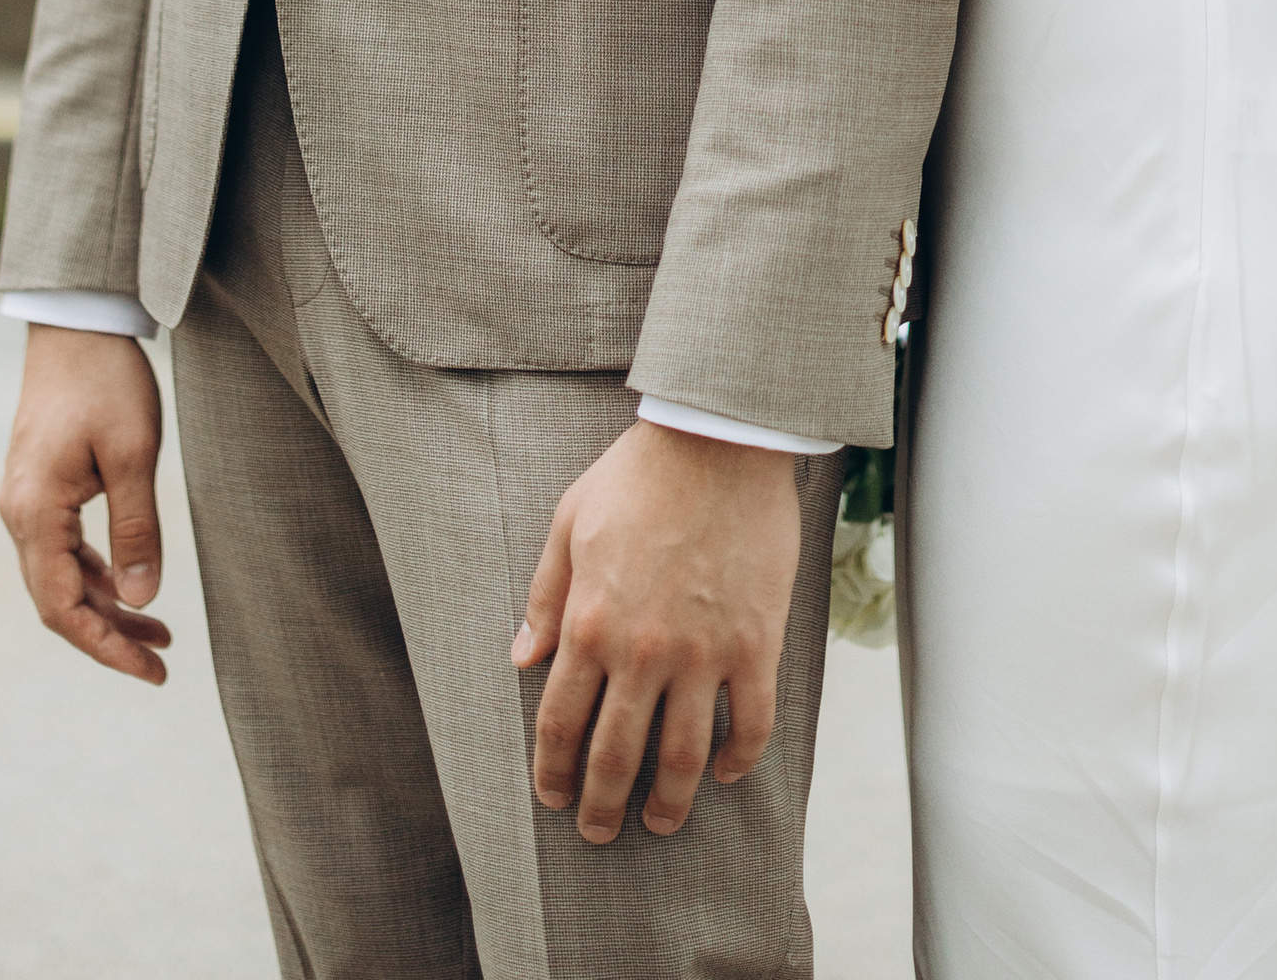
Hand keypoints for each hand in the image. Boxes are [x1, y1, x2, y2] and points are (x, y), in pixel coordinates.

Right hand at [0, 324, 174, 683]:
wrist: (76, 322)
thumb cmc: (106, 381)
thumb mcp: (134, 454)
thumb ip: (137, 530)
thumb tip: (143, 602)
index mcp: (34, 512)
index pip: (61, 607)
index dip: (105, 647)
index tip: (152, 670)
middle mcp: (19, 513)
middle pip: (57, 600)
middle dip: (109, 636)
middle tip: (163, 661)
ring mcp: (26, 500)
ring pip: (61, 576)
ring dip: (106, 607)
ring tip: (160, 632)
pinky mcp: (40, 486)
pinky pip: (63, 548)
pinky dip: (97, 574)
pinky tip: (131, 584)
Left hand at [511, 419, 800, 841]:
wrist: (718, 441)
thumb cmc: (637, 476)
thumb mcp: (568, 523)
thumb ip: (543, 596)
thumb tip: (521, 658)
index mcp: (589, 622)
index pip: (560, 722)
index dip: (553, 771)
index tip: (553, 797)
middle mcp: (641, 650)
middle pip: (615, 756)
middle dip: (601, 807)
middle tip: (598, 834)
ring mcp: (702, 654)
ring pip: (683, 758)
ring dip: (668, 805)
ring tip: (658, 823)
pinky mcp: (755, 646)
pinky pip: (750, 726)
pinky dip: (738, 761)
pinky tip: (725, 774)